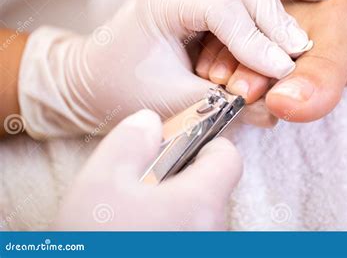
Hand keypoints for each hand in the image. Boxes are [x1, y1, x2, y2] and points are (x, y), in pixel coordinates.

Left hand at [19, 0, 340, 137]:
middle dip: (275, 13)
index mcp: (161, 3)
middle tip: (302, 46)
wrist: (92, 77)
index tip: (282, 70)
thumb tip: (274, 107)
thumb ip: (220, 104)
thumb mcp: (169, 103)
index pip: (221, 9)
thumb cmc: (122, 90)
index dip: (256, 39)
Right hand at [52, 110, 241, 230]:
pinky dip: (171, 227)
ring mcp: (207, 249)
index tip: (175, 148)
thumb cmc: (97, 243)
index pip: (228, 157)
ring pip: (198, 213)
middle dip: (180, 176)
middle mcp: (213, 231)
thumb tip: (152, 122)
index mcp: (201, 203)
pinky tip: (137, 233)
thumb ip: (132, 140)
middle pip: (212, 186)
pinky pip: (191, 234)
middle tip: (140, 184)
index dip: (204, 143)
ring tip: (133, 215)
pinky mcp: (195, 256)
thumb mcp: (101, 182)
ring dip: (172, 205)